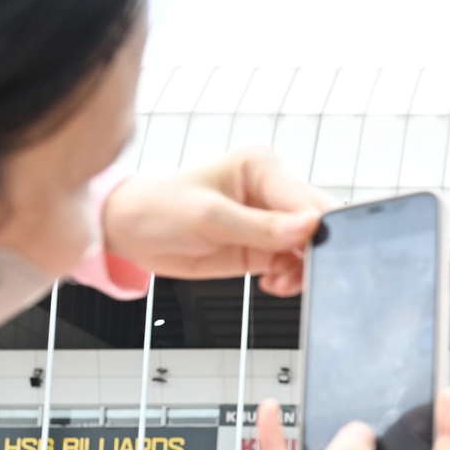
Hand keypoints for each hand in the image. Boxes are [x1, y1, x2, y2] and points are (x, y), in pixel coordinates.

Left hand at [98, 146, 330, 290]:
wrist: (132, 231)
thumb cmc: (159, 208)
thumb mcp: (209, 218)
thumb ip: (262, 226)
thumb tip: (308, 227)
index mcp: (261, 166)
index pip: (306, 199)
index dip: (317, 229)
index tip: (312, 255)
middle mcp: (270, 189)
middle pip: (317, 222)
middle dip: (314, 252)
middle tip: (299, 273)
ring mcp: (269, 220)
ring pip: (310, 247)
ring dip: (303, 270)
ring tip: (280, 282)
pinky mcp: (263, 245)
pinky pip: (294, 264)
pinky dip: (292, 278)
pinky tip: (273, 283)